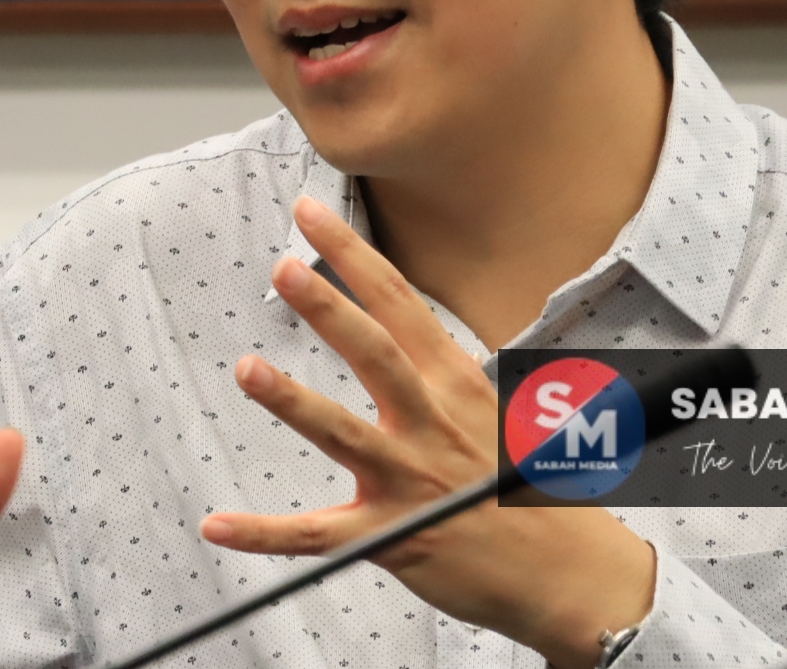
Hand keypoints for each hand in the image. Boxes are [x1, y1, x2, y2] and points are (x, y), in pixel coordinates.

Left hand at [199, 198, 653, 668]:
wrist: (569, 572)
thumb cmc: (527, 485)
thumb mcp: (494, 408)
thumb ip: (440, 373)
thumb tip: (397, 327)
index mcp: (456, 382)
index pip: (398, 302)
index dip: (352, 255)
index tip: (311, 213)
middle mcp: (433, 422)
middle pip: (376, 352)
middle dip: (329, 307)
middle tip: (283, 267)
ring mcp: (411, 480)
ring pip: (344, 432)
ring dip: (293, 400)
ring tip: (248, 368)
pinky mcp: (390, 537)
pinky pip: (317, 535)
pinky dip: (263, 533)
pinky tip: (217, 525)